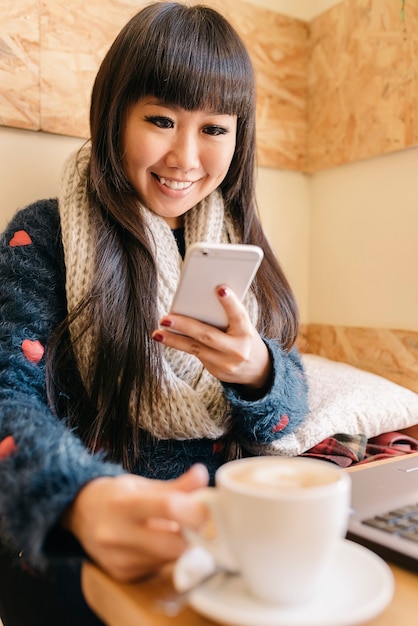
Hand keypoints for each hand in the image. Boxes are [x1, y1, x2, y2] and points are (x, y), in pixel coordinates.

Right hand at [62, 464, 208, 581]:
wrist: (81, 514)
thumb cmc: (115, 496)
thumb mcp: (141, 484)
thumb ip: (176, 485)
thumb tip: (202, 476)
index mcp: (124, 503)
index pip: (169, 507)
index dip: (196, 511)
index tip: (207, 510)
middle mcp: (117, 534)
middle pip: (174, 544)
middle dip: (194, 537)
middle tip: (201, 526)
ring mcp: (119, 559)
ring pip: (170, 560)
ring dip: (182, 548)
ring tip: (177, 531)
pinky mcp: (124, 575)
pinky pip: (159, 569)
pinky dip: (167, 557)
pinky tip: (158, 544)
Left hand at [152, 285, 270, 389]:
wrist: (257, 369)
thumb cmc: (245, 338)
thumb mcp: (243, 326)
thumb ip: (228, 316)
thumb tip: (201, 298)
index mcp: (247, 333)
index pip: (239, 316)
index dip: (230, 303)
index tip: (220, 288)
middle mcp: (237, 350)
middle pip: (208, 336)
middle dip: (185, 326)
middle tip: (166, 318)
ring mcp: (226, 363)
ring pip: (195, 348)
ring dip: (174, 340)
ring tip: (157, 333)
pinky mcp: (216, 371)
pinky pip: (195, 354)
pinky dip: (180, 344)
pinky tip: (166, 338)